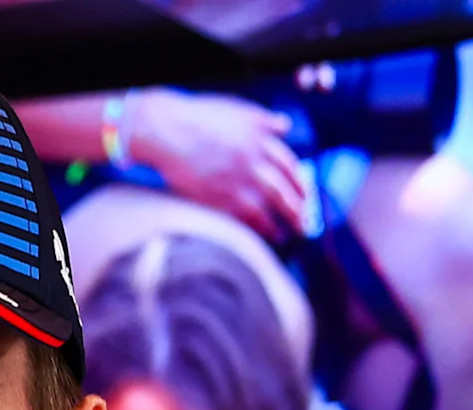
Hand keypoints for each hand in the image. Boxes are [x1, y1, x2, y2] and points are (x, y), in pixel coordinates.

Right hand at [126, 90, 311, 240]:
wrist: (166, 130)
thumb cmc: (198, 117)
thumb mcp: (239, 110)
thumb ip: (265, 120)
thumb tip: (285, 126)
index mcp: (262, 139)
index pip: (289, 165)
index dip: (300, 184)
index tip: (306, 195)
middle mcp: (254, 160)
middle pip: (284, 189)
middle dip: (298, 209)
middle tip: (306, 223)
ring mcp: (237, 180)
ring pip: (268, 206)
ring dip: (281, 222)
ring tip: (288, 235)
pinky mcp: (218, 196)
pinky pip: (245, 216)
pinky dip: (258, 227)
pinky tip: (264, 235)